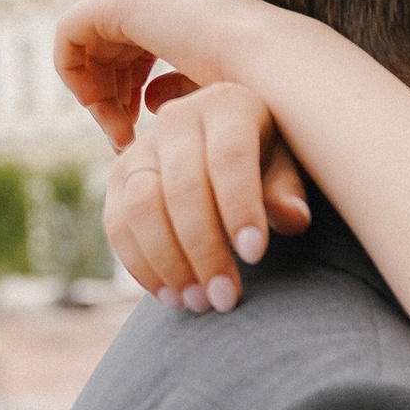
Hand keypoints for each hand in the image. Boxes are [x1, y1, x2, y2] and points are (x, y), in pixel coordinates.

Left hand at [54, 0, 271, 147]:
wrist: (276, 70)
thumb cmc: (261, 88)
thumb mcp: (213, 87)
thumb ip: (176, 86)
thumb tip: (148, 98)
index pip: (135, 39)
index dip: (128, 86)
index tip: (141, 128)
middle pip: (107, 40)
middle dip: (109, 93)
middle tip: (124, 137)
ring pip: (86, 41)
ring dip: (95, 94)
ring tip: (121, 134)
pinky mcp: (122, 1)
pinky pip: (68, 35)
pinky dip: (74, 76)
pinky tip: (101, 111)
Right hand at [107, 84, 310, 307]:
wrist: (225, 153)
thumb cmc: (266, 161)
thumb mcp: (286, 167)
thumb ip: (286, 191)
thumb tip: (293, 218)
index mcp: (227, 105)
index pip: (229, 157)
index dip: (240, 207)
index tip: (255, 256)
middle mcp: (177, 118)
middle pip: (182, 187)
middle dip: (203, 248)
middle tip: (225, 298)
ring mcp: (141, 148)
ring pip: (142, 208)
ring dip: (168, 263)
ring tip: (198, 303)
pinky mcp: (118, 179)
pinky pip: (117, 225)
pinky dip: (140, 265)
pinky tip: (170, 297)